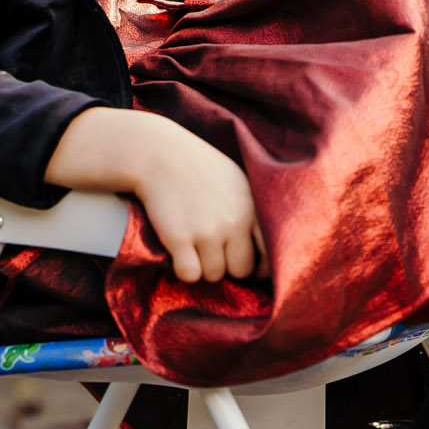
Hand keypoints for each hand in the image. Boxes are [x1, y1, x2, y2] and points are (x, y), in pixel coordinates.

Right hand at [44, 107, 263, 283]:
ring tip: (193, 247)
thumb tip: (259, 252)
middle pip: (241, 270)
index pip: (269, 253)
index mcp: (252, 208)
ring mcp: (206, 232)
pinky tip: (179, 254)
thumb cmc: (198, 168)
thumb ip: (252, 212)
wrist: (159, 154)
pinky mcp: (179, 238)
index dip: (260, 266)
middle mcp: (234, 222)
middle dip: (227, 266)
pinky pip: (189, 275)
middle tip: (213, 253)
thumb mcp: (237, 182)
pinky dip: (184, 270)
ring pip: (213, 274)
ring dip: (203, 267)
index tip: (248, 267)